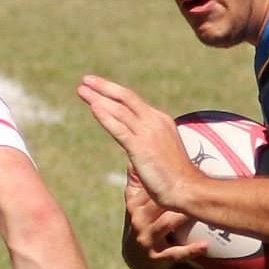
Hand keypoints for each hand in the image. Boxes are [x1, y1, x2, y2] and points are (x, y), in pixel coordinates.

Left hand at [79, 75, 201, 212]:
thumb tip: (134, 145)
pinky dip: (105, 117)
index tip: (98, 88)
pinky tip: (92, 107)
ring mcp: (148, 133)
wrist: (187, 188)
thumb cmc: (175, 176)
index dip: (114, 92)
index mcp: (160, 120)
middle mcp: (154, 121)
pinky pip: (119, 129)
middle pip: (125, 98)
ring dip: (98, 98)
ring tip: (81, 90)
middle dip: (104, 87)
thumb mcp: (161, 151)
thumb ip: (146, 143)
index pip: (133, 101)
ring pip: (120, 110)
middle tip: (85, 80)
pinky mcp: (141, 148)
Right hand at [125, 170, 206, 266]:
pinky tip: (205, 246)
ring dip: (185, 217)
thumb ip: (136, 178)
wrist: (139, 259)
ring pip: (167, 224)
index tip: (182, 167)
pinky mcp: (156, 258)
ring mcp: (146, 240)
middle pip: (159, 203)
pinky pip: (175, 253)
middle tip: (199, 186)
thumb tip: (136, 153)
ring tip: (202, 209)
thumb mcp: (135, 202)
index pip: (150, 187)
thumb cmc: (143, 223)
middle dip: (178, 196)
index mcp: (133, 205)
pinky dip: (190, 250)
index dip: (166, 178)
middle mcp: (137, 222)